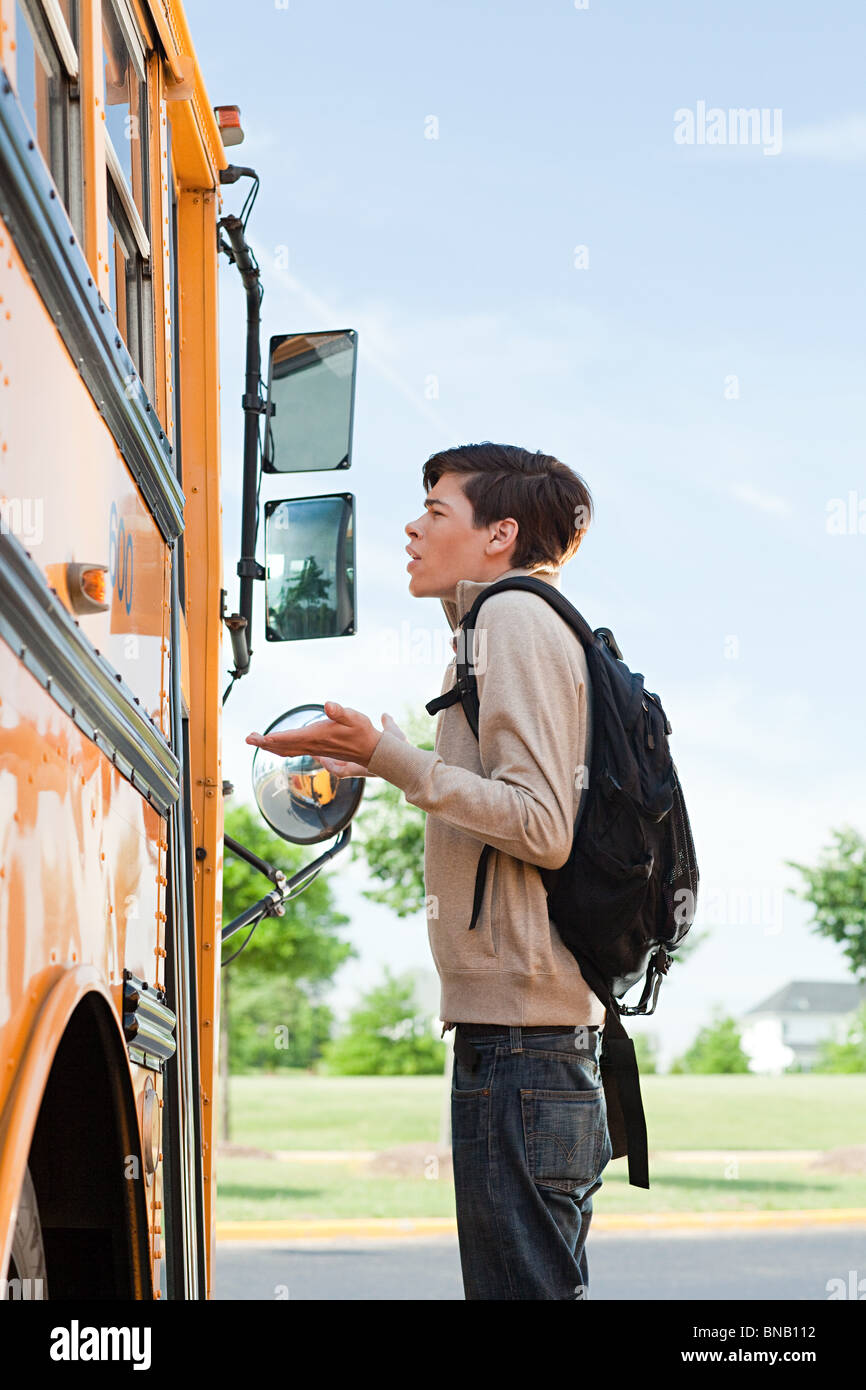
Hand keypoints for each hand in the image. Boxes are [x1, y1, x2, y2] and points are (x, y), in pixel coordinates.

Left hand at [246, 703, 405, 778]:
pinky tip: (277, 746)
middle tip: (248, 739)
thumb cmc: (362, 731)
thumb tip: (328, 705)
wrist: (372, 750)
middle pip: (282, 746)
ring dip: (270, 746)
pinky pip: (294, 750)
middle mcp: (312, 745)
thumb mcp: (353, 716)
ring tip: (256, 741)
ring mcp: (314, 749)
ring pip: (287, 750)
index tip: (255, 738)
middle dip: (264, 743)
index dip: (270, 738)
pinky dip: (281, 748)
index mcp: (316, 736)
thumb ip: (339, 711)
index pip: (288, 738)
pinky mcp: (317, 749)